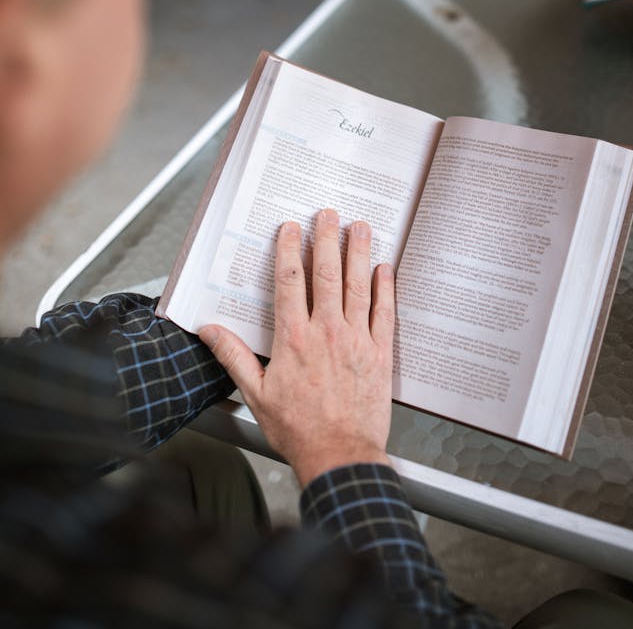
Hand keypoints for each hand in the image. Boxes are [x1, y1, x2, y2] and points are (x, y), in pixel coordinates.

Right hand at [199, 209, 394, 487]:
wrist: (340, 455)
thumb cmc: (299, 430)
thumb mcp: (256, 394)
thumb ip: (234, 357)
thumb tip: (209, 331)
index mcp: (294, 338)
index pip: (290, 281)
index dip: (290, 249)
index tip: (291, 228)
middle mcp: (326, 332)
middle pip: (326, 273)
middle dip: (327, 239)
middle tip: (329, 214)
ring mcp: (356, 340)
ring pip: (358, 285)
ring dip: (358, 252)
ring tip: (360, 226)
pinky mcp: (379, 353)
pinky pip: (384, 312)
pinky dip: (385, 288)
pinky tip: (384, 268)